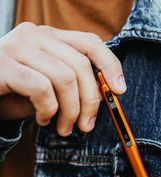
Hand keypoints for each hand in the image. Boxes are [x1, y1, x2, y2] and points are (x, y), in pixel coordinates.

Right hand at [0, 22, 125, 135]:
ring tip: (64, 128)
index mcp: (52, 38)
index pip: (91, 43)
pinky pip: (42, 89)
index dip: (111, 65)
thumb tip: (103, 97)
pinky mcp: (4, 65)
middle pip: (81, 66)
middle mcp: (36, 36)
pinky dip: (48, 110)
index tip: (120, 90)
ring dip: (70, 111)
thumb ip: (75, 85)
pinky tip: (43, 119)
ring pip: (65, 79)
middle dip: (91, 102)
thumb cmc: (20, 91)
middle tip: (87, 125)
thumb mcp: (53, 86)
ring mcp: (18, 47)